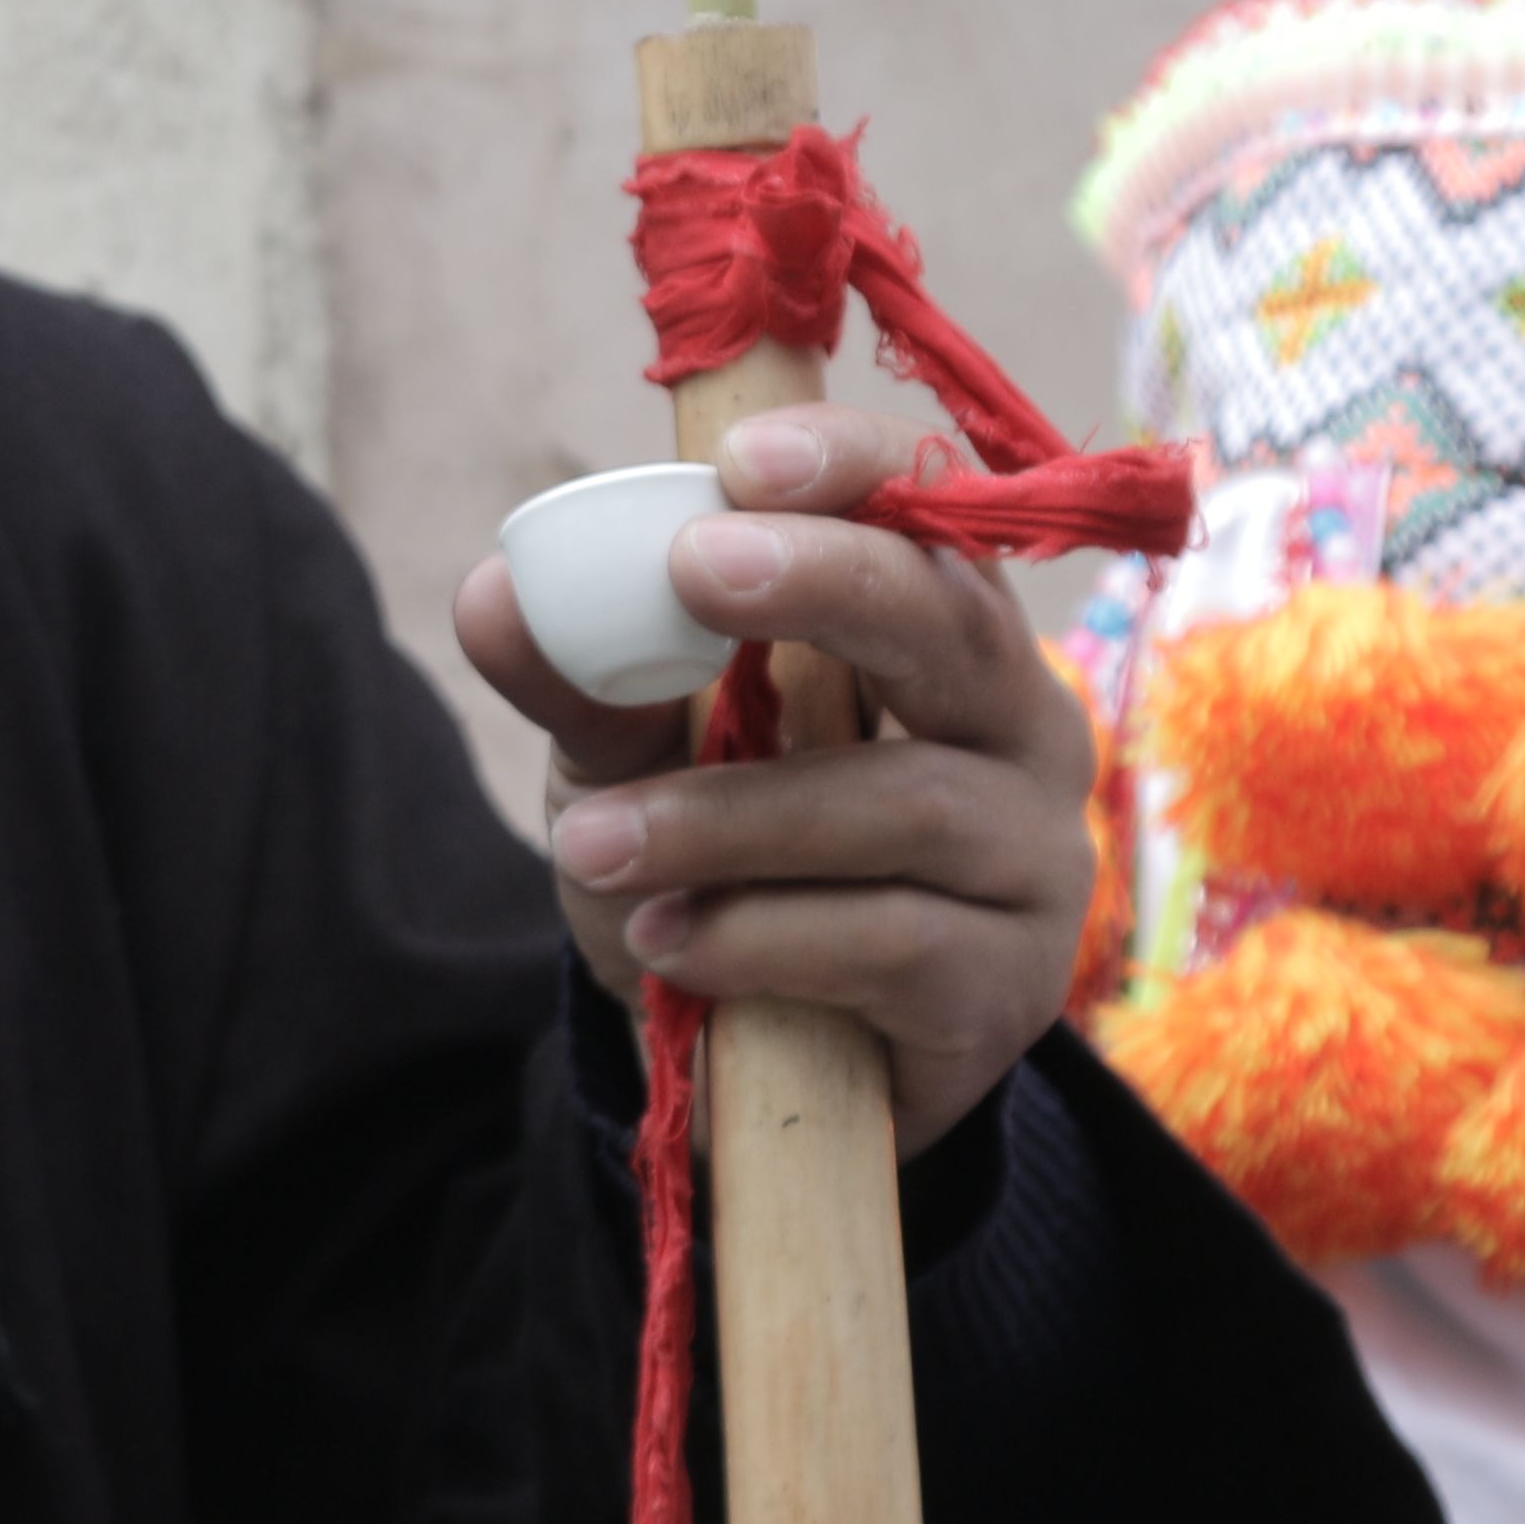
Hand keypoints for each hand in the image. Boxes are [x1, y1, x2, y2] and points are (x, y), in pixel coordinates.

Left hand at [454, 404, 1093, 1153]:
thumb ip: (579, 678)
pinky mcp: (1006, 986)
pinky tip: (667, 942)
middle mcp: (1017, 727)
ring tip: (593, 847)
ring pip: (904, 803)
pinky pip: (894, 943)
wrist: (763, 1061)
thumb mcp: (630, 758)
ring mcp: (1032, 860)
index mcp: (938, 634)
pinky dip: (760, 936)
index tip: (740, 462)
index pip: (933, 512)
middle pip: (956, 627)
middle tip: (692, 570)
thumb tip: (492, 594)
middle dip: (827, 583)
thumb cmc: (717, 861)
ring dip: (727, 819)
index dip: (854, 469)